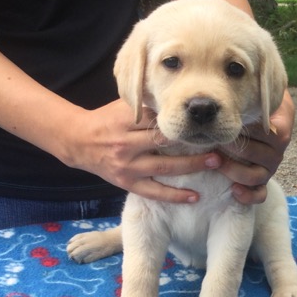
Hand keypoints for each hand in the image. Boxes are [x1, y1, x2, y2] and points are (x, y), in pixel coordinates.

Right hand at [61, 99, 217, 203]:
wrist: (78, 141)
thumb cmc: (106, 121)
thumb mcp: (122, 107)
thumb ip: (146, 105)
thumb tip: (177, 100)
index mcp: (125, 120)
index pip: (157, 119)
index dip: (181, 121)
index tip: (203, 121)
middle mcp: (126, 143)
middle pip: (164, 141)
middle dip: (192, 142)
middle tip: (219, 142)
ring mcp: (128, 165)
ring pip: (164, 167)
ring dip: (192, 166)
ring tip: (214, 163)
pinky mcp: (128, 183)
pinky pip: (155, 192)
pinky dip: (175, 195)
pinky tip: (195, 196)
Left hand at [212, 89, 295, 203]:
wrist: (249, 115)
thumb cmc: (247, 96)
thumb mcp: (256, 84)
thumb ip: (257, 80)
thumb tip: (241, 68)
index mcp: (281, 126)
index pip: (271, 134)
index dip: (247, 131)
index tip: (228, 124)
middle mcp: (278, 148)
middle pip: (262, 155)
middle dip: (236, 149)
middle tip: (214, 140)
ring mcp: (270, 166)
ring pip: (257, 176)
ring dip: (235, 171)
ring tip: (216, 162)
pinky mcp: (261, 182)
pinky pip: (259, 195)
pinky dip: (248, 195)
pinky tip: (233, 190)